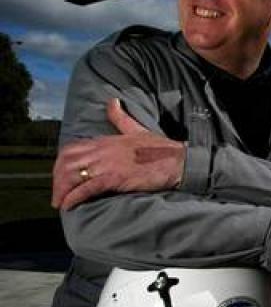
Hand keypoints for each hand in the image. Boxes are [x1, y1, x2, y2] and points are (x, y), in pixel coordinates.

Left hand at [51, 98, 185, 209]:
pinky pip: (87, 188)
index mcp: (106, 140)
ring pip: (72, 175)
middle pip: (66, 163)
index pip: (71, 149)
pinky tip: (69, 205)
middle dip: (57, 179)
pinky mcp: (115, 178)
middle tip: (58, 193)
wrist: (178, 161)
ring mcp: (108, 164)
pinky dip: (74, 197)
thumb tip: (112, 101)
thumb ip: (121, 117)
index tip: (61, 177)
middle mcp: (103, 150)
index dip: (60, 164)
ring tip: (61, 202)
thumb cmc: (161, 148)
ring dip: (62, 190)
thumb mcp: (137, 129)